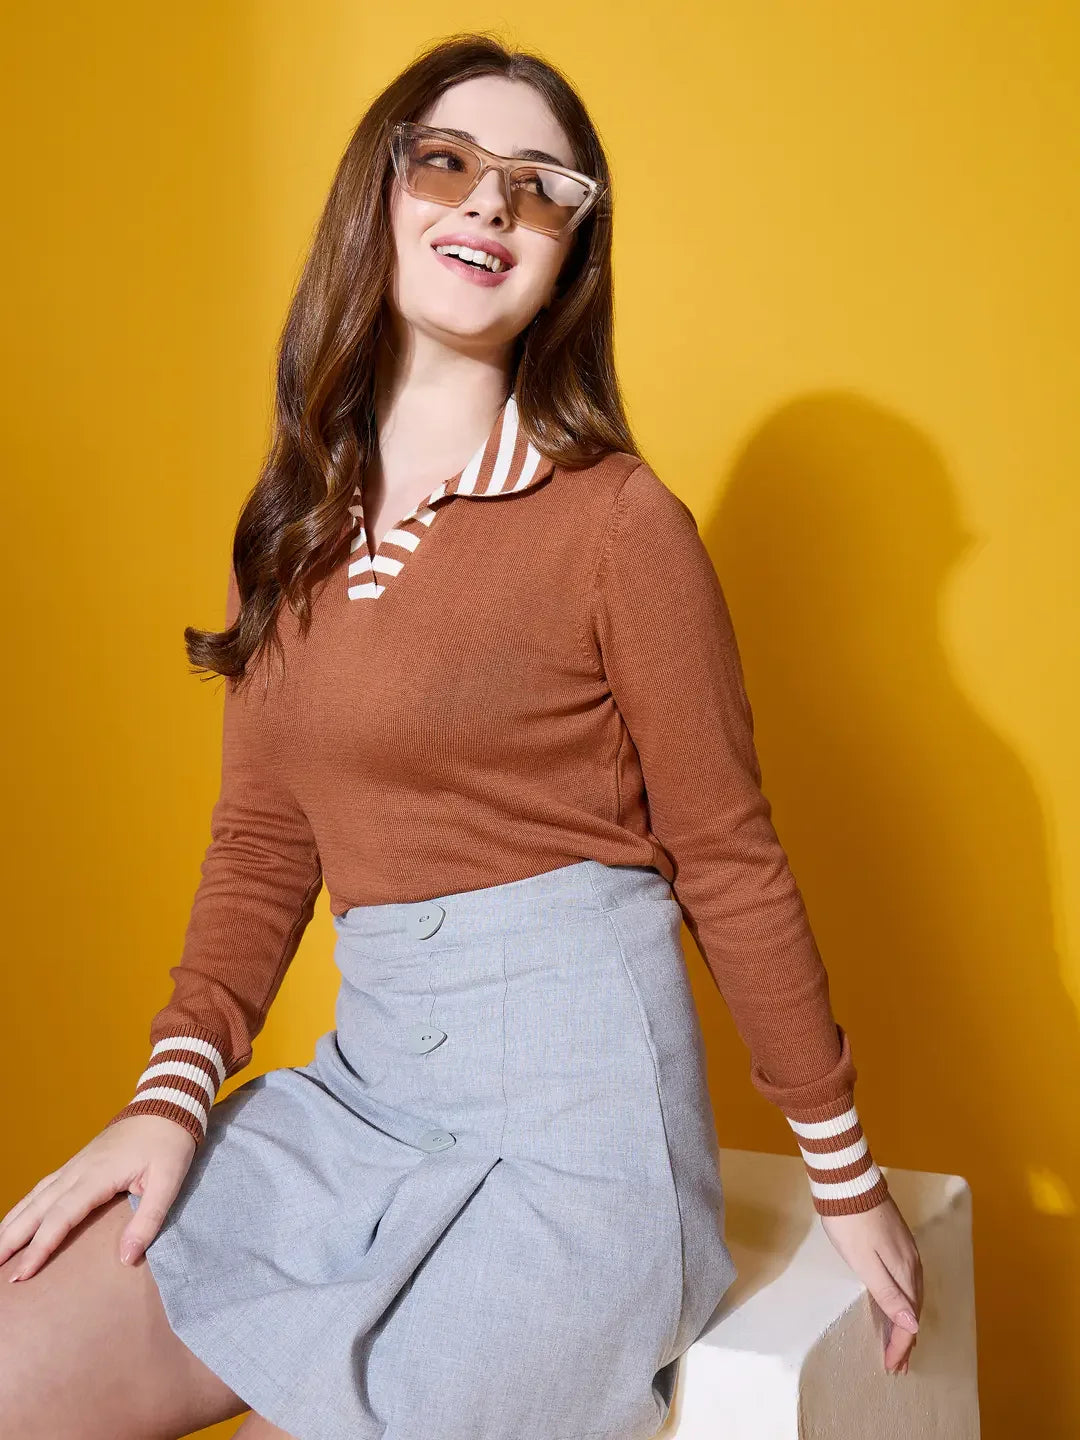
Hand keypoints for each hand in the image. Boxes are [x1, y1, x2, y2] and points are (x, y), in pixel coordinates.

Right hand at [1, 1115, 196, 1279]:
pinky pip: (44, 1187)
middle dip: (12, 1238)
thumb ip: (149, 1220)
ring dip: (12, 1222)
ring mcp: (76, 1164)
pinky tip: (17, 1219)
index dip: (40, 1247)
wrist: (168, 1105)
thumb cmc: (170, 1143)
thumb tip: (127, 1258)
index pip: (61, 1217)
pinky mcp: (79, 1163)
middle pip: (37, 1208)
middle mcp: (79, 1170)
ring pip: (35, 1196)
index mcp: (98, 1176)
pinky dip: (25, 1205)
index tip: (22, 1273)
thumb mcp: (169, 1181)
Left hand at [818, 1192, 922, 1374]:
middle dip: (905, 1339)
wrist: (847, 1180)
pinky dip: (903, 1301)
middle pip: (913, 1310)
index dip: (900, 1344)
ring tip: (898, 1342)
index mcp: (904, 1272)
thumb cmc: (850, 1222)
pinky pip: (906, 1281)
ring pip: (911, 1296)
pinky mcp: (897, 1240)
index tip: (890, 1366)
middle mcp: (911, 1263)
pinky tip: (896, 1304)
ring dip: (905, 1322)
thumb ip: (888, 1293)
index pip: (907, 1319)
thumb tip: (912, 1325)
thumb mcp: (864, 1262)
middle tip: (896, 1363)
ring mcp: (906, 1250)